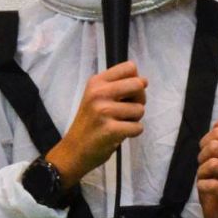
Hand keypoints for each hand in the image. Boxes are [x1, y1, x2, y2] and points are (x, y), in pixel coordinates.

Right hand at [50, 61, 146, 185]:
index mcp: (96, 82)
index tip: (128, 93)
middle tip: (129, 109)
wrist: (74, 150)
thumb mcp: (96, 97)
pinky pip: (138, 127)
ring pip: (140, 109)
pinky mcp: (110, 130)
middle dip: (140, 99)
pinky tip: (119, 134)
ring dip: (135, 119)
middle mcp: (99, 93)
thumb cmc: (89, 123)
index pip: (129, 67)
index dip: (135, 80)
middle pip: (138, 85)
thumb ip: (117, 86)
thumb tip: (144, 81)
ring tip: (120, 123)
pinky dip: (133, 132)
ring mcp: (104, 111)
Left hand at [197, 120, 217, 217]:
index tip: (204, 153)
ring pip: (213, 164)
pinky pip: (212, 184)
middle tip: (203, 168)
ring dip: (201, 172)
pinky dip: (202, 185)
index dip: (205, 141)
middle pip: (215, 146)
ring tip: (204, 178)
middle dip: (202, 157)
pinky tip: (204, 188)